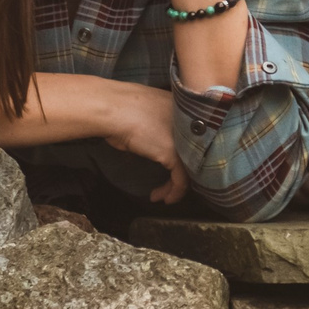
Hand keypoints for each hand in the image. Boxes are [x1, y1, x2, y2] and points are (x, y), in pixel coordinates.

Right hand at [95, 82, 188, 204]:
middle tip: (172, 186)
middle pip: (194, 156)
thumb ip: (161, 124)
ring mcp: (184, 140)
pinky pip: (180, 180)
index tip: (172, 168)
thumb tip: (156, 138)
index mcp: (186, 112)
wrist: (114, 109)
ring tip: (164, 197)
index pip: (193, 141)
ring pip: (189, 169)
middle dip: (183, 174)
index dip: (186, 156)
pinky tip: (164, 198)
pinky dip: (174, 192)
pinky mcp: (174, 154)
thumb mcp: (149, 114)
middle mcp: (190, 126)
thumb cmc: (123, 109)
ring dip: (176, 187)